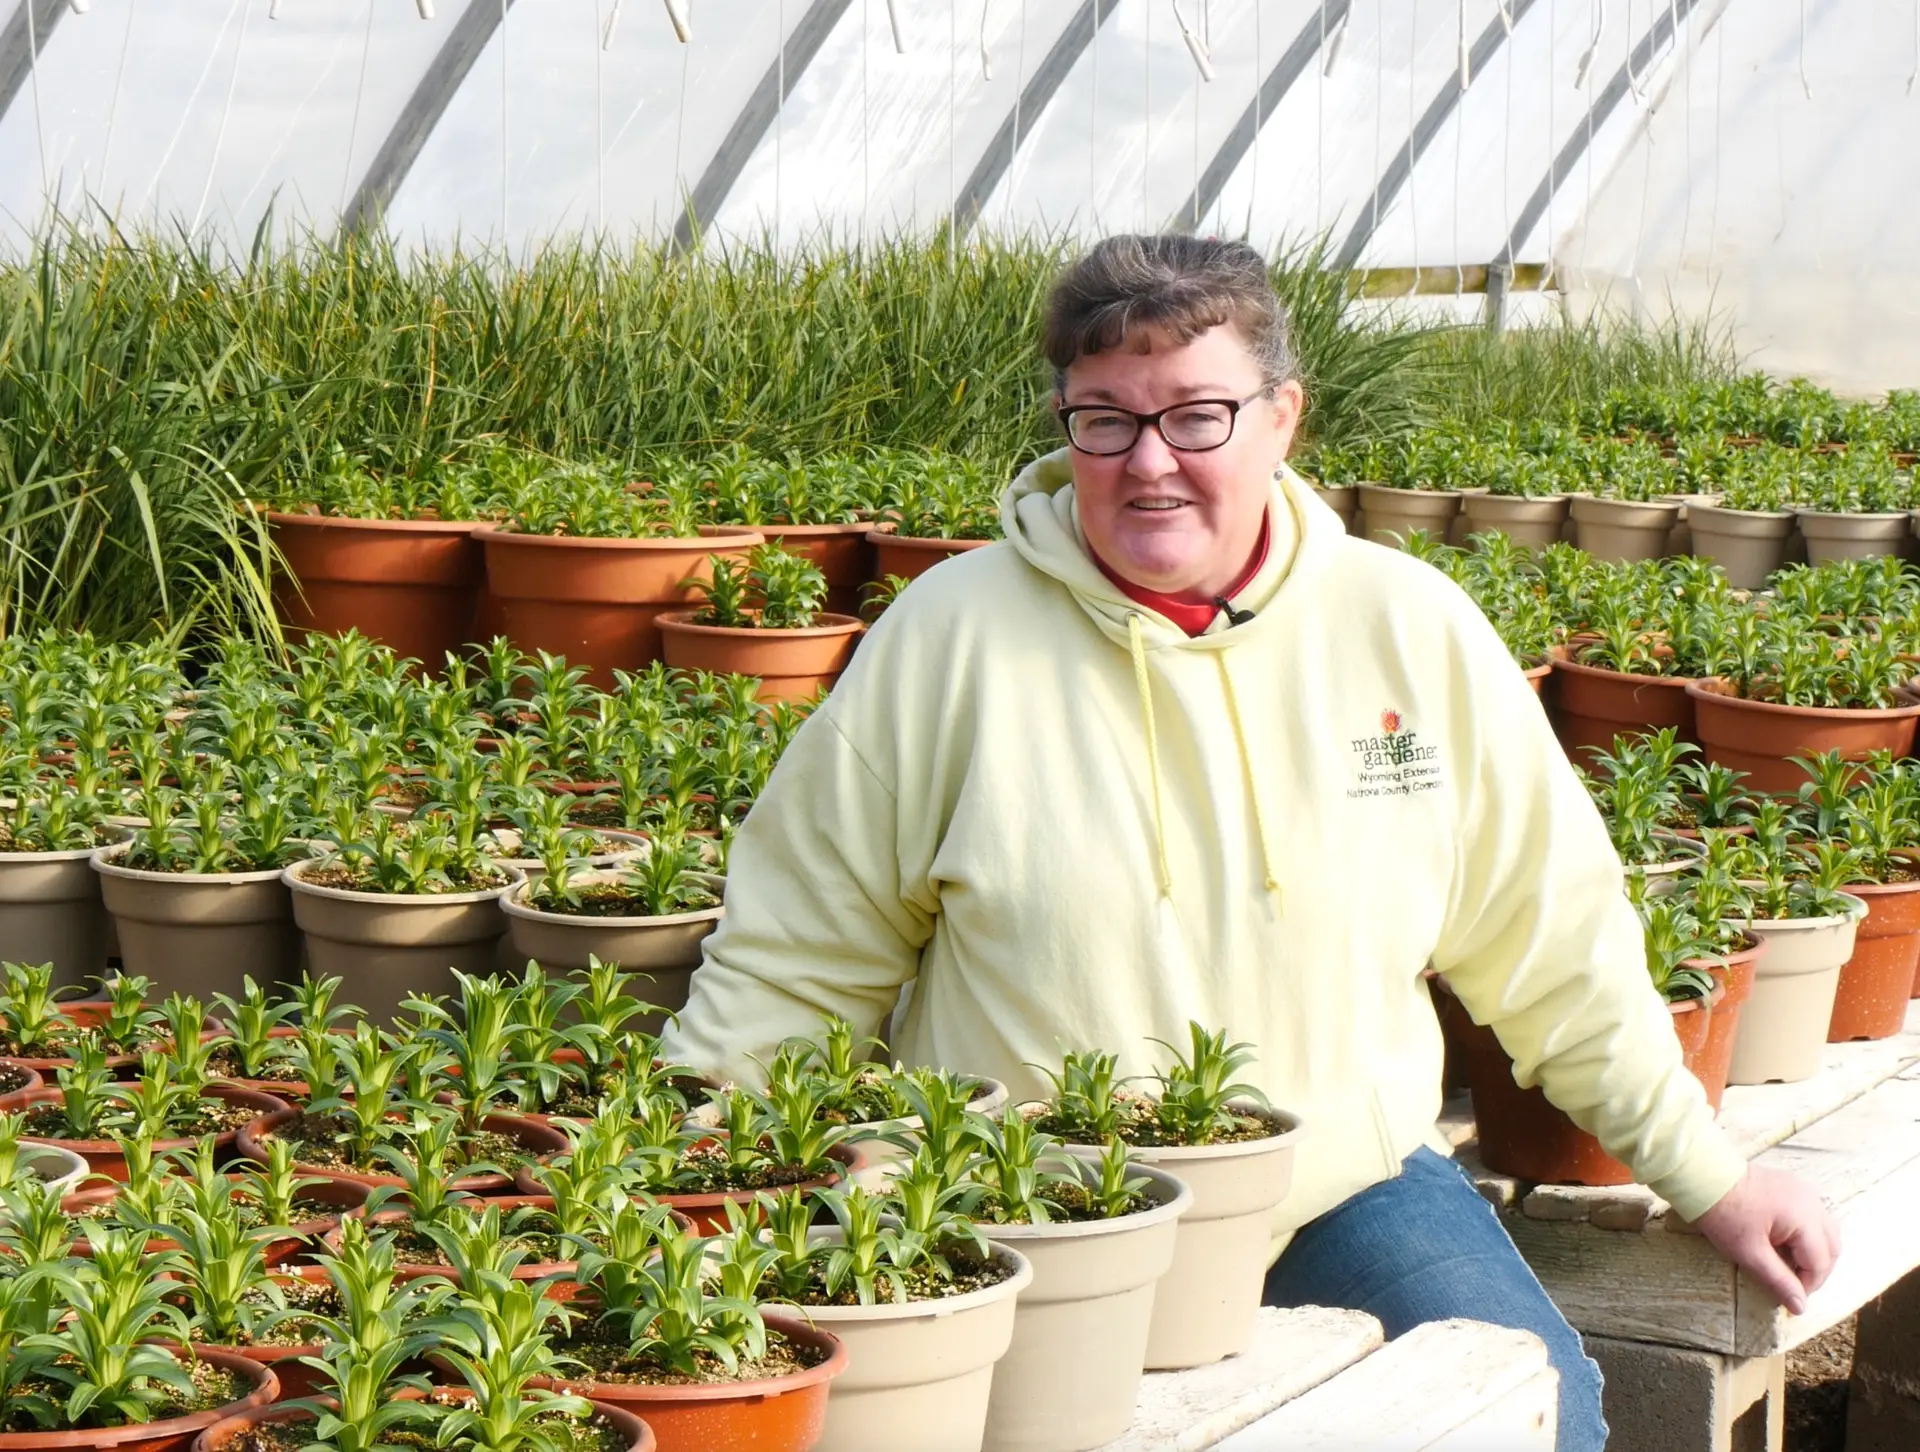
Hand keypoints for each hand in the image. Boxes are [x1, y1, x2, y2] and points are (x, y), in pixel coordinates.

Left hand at [1689, 1165, 1840, 1314]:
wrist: (1703, 1177)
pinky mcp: (1793, 1185)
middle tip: (1794, 1284)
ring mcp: (1805, 1190)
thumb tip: (1800, 1308)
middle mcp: (1813, 1202)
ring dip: (1815, 1251)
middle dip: (1816, 1269)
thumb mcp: (1750, 1253)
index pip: (1820, 1262)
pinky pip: (1813, 1215)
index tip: (1790, 1298)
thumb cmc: (1724, 1215)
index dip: (1808, 1284)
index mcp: (1806, 1218)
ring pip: (1827, 1230)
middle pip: (1831, 1246)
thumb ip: (1779, 1281)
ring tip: (1791, 1265)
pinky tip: (1787, 1242)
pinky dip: (1808, 1233)